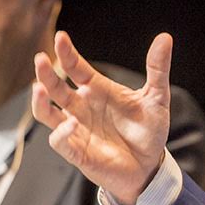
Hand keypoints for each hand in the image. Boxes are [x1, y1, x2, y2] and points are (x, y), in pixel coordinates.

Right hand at [33, 30, 172, 204]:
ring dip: (40, 101)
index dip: (66, 53)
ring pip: (47, 113)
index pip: (75, 68)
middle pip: (55, 87)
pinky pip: (60, 141)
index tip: (61, 37)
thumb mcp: (156, 98)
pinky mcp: (77, 152)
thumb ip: (157, 69)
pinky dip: (61, 133)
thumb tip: (165, 37)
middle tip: (41, 58)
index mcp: (97, 90)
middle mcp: (81, 107)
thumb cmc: (149, 132)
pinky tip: (71, 123)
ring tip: (39, 88)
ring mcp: (76, 129)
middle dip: (45, 73)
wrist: (150, 167)